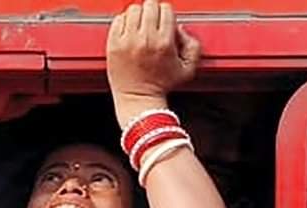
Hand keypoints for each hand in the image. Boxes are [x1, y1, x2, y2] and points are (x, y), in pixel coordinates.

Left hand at [106, 0, 200, 121]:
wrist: (138, 100)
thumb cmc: (160, 86)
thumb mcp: (188, 69)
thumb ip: (193, 45)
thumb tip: (180, 28)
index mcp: (164, 42)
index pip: (166, 9)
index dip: (166, 14)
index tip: (164, 21)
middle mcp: (145, 39)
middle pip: (149, 6)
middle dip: (152, 12)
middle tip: (152, 23)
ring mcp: (127, 41)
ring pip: (132, 10)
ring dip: (138, 15)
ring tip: (140, 26)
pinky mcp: (113, 44)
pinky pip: (118, 20)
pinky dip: (123, 22)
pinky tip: (129, 31)